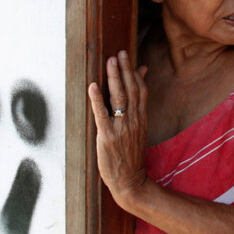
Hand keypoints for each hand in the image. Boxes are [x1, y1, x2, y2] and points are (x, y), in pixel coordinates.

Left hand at [87, 50, 150, 208]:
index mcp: (141, 118)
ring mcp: (121, 128)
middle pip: (131, 89)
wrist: (130, 180)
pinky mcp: (108, 136)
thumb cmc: (131, 153)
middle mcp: (133, 120)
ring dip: (114, 78)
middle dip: (124, 69)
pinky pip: (102, 115)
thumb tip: (141, 86)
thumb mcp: (139, 129)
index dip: (133, 71)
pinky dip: (97, 99)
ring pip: (120, 98)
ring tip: (110, 62)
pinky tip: (93, 86)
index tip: (127, 55)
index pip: (140, 89)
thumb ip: (138, 107)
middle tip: (119, 53)